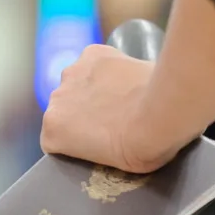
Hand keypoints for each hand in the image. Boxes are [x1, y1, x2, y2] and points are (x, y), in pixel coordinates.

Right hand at [40, 45, 179, 172]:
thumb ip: (90, 145)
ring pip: (79, 82)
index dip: (79, 139)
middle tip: (114, 118)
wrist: (161, 115)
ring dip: (94, 88)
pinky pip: (95, 61)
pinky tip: (127, 77)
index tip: (100, 140)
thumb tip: (100, 135)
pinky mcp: (93, 52)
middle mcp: (55, 98)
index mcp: (53, 130)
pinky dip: (108, 68)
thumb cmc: (139, 149)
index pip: (57, 136)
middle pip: (66, 107)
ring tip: (123, 96)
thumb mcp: (109, 162)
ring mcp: (73, 72)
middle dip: (84, 112)